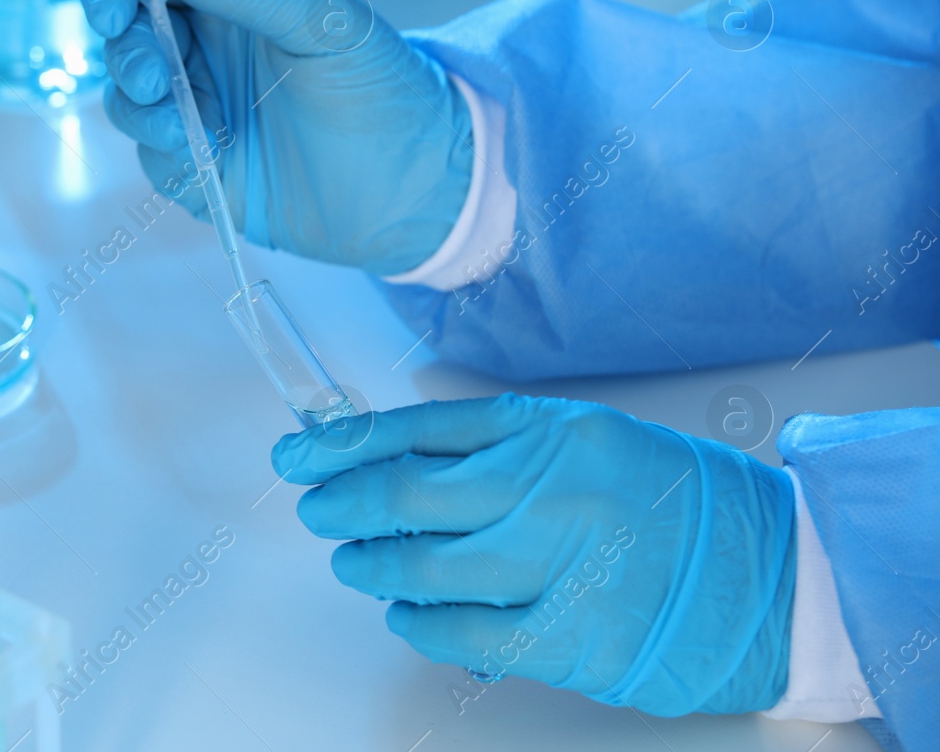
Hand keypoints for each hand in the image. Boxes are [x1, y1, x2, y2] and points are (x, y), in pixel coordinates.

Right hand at [80, 0, 472, 274]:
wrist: (421, 181)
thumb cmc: (384, 84)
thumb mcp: (321, 20)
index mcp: (226, 2)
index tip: (113, 5)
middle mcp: (203, 53)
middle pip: (124, 38)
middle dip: (124, 51)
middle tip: (150, 76)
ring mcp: (198, 114)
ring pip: (127, 100)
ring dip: (138, 107)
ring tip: (184, 123)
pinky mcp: (201, 172)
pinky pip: (153, 159)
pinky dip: (163, 153)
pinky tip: (202, 153)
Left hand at [271, 395, 796, 715]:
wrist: (769, 575)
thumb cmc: (666, 501)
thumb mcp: (580, 438)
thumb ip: (492, 445)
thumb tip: (390, 457)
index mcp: (548, 432)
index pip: (416, 431)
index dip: (342, 446)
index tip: (298, 458)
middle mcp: (549, 491)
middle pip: (405, 496)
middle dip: (341, 504)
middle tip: (317, 510)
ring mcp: (559, 566)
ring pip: (422, 567)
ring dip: (369, 565)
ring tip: (355, 560)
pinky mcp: (570, 636)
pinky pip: (463, 633)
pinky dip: (417, 621)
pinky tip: (404, 609)